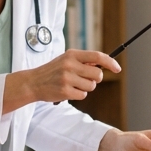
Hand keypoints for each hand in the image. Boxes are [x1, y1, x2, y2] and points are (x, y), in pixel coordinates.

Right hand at [3, 51, 119, 112]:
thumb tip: (104, 66)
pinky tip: (68, 91)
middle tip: (85, 79)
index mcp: (72, 54)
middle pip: (97, 75)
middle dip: (95, 79)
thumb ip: (83, 61)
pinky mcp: (65, 91)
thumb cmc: (53, 71)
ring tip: (73, 85)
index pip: (97, 56)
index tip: (117, 69)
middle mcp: (70, 65)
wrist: (33, 82)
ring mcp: (67, 78)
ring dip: (85, 88)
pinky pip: (83, 96)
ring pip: (91, 86)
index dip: (110, 63)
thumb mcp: (66, 60)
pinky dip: (78, 95)